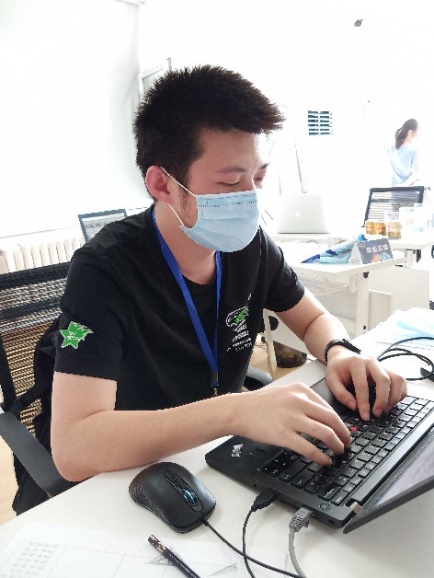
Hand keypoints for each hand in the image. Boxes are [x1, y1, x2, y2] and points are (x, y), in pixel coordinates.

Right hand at [234, 382, 350, 465]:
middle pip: (332, 420)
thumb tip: (324, 418)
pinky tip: (324, 460)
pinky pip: (310, 448)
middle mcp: (298, 401)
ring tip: (338, 452)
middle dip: (343, 434)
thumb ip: (303, 401)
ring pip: (325, 434)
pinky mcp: (283, 434)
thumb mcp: (285, 393)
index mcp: (300, 390)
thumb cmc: (259, 404)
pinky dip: (321, 456)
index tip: (343, 431)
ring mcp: (291, 418)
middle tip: (346, 443)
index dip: (340, 423)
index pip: (329, 408)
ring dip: (336, 445)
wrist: (238, 410)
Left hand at [325, 350, 407, 420]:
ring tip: (385, 409)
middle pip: (384, 380)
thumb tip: (354, 407)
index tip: (365, 416)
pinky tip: (392, 402)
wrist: (343, 356)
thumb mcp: (331, 379)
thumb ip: (340, 394)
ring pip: (397, 379)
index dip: (364, 403)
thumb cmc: (337, 369)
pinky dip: (400, 393)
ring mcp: (382, 364)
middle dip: (382, 400)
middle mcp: (371, 361)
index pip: (362, 384)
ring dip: (394, 397)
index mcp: (356, 362)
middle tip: (377, 413)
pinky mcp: (389, 370)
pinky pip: (401, 381)